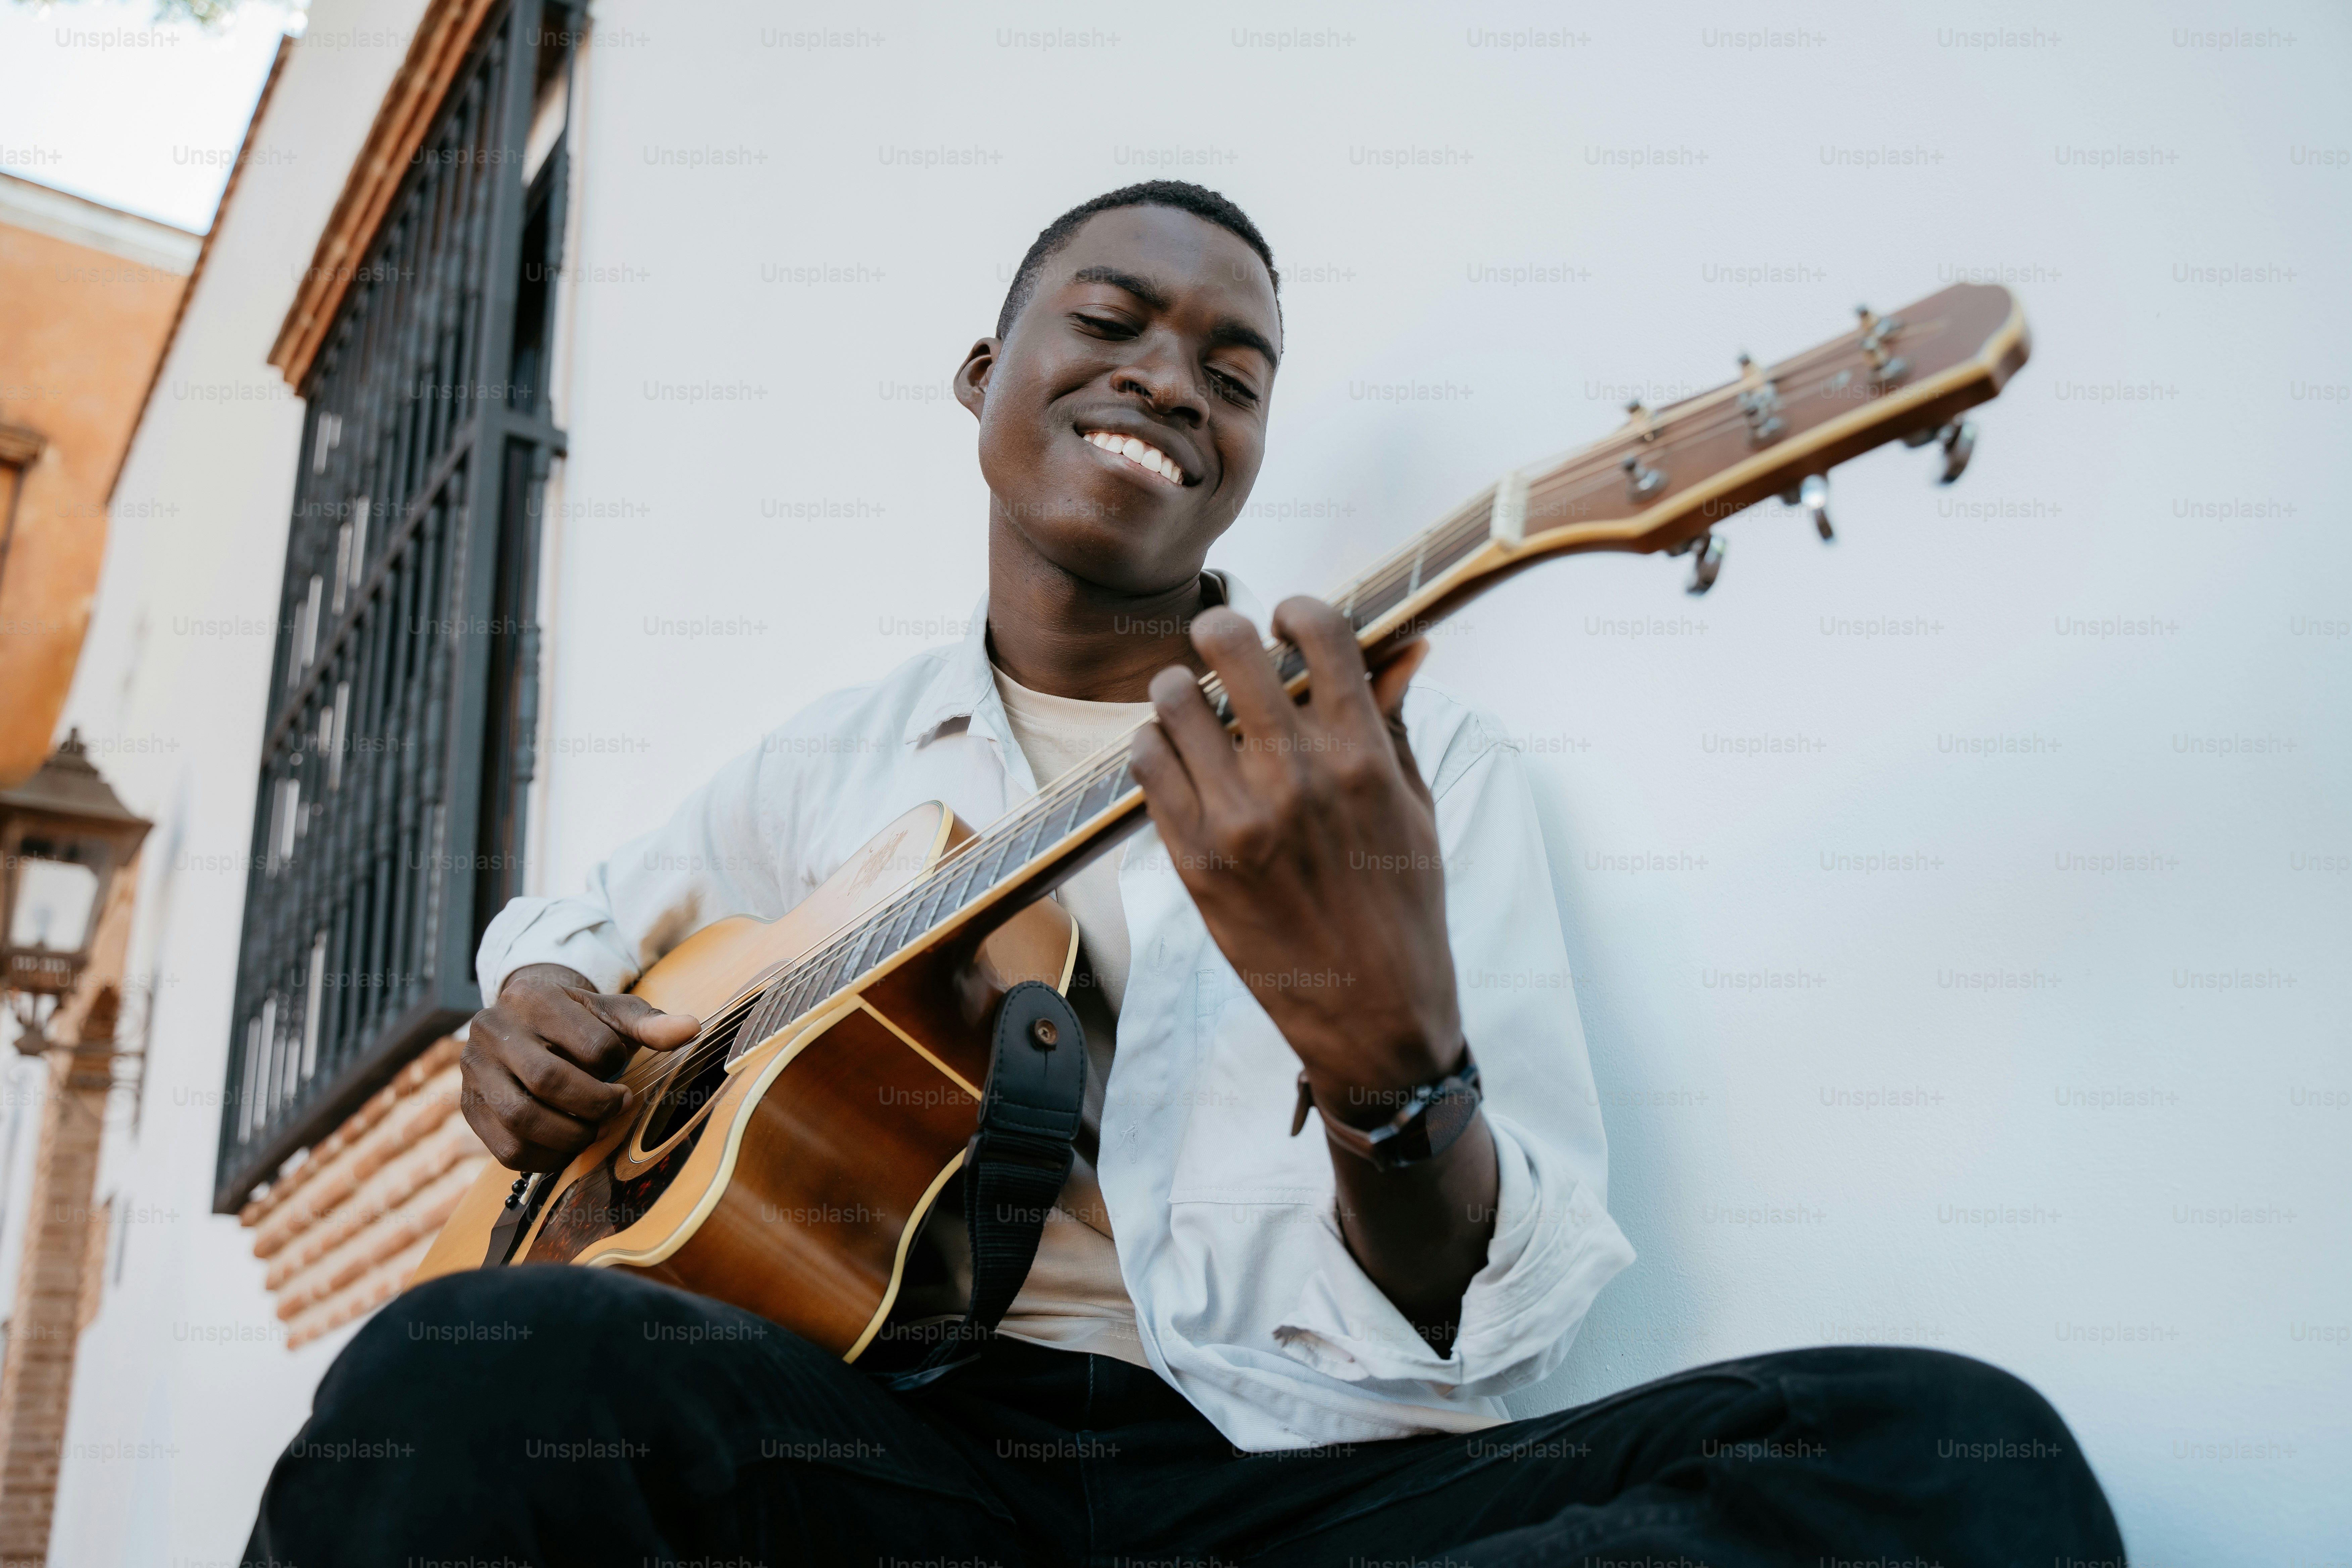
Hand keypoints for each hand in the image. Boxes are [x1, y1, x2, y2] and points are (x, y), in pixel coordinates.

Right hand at [460, 963, 700, 1170]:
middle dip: (596, 1104)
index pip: (591, 1044)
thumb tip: (692, 1028)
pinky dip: (546, 1158)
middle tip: (618, 1106)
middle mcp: (492, 1030)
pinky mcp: (469, 1109)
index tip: (621, 1071)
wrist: (523, 1026)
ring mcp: (474, 1071)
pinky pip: (507, 1150)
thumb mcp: (612, 1014)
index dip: (615, 1065)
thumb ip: (649, 1022)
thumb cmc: (577, 1022)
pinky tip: (567, 1146)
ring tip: (592, 1128)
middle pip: (548, 1080)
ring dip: (570, 1135)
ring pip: (522, 1119)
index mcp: (532, 998)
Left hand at [1127, 598, 1460, 1121]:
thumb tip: (1404, 645)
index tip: (1286, 619)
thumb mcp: (1415, 810)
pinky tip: (1176, 757)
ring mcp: (1239, 819)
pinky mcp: (1195, 860)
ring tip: (1192, 705)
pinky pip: (1148, 765)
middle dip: (1223, 631)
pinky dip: (1155, 746)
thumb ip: (1394, 721)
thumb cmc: (1402, 908)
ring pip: (1174, 701)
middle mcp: (1297, 778)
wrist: (1373, 1014)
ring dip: (1180, 691)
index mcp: (1363, 758)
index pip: (1321, 634)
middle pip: (1232, 648)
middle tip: (1222, 645)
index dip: (1297, 610)